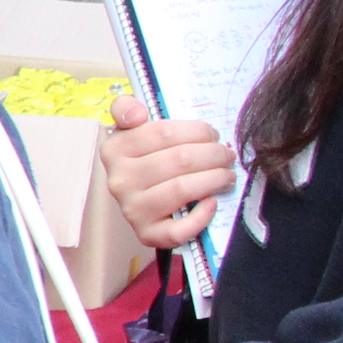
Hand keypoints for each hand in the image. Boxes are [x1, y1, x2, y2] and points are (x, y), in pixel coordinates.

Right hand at [100, 95, 236, 251]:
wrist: (136, 198)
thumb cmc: (143, 159)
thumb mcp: (130, 129)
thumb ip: (127, 109)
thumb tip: (137, 113)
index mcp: (115, 149)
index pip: (164, 133)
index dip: (197, 131)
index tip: (212, 134)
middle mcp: (120, 180)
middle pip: (179, 160)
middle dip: (214, 154)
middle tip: (227, 155)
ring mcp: (132, 209)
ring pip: (182, 189)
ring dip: (215, 179)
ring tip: (227, 174)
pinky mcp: (146, 234)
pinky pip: (179, 230)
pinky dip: (201, 216)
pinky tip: (212, 203)